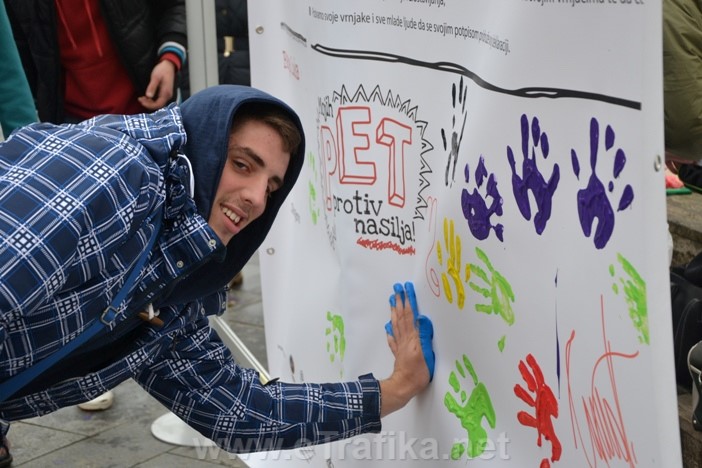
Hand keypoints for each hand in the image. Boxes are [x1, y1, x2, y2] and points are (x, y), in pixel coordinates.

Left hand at [138, 60, 175, 110]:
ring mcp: (167, 95)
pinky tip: (146, 97)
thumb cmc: (162, 70)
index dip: (149, 105)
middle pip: (158, 105)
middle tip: (139, 99)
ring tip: (141, 98)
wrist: (169, 65)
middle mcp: (168, 96)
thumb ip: (152, 87)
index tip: (141, 101)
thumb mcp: (155, 77)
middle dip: (148, 104)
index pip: (158, 104)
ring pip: (158, 103)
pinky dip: (152, 100)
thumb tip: (148, 96)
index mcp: (166, 93)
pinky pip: (158, 100)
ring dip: (149, 103)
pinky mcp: (165, 93)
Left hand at [380, 282, 432, 416]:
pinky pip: (393, 339)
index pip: (411, 315)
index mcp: (412, 338)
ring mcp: (400, 346)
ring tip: (392, 301)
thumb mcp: (426, 354)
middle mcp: (405, 339)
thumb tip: (422, 318)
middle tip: (397, 288)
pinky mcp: (398, 354)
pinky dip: (390, 331)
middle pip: (401, 317)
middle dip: (400, 301)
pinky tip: (388, 326)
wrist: (404, 387)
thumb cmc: (417, 373)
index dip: (409, 301)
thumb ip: (424, 335)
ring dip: (394, 311)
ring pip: (396, 325)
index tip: (407, 288)